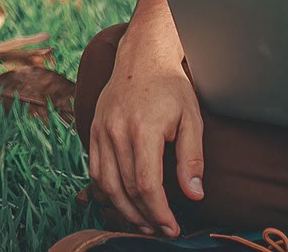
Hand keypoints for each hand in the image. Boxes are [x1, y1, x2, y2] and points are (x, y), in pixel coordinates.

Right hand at [87, 36, 204, 237]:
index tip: (173, 227)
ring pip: (106, 183)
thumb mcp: (192, 119)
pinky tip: (123, 200)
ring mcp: (101, 130)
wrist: (140, 59)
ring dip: (123, 209)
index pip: (146, 184)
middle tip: (163, 230)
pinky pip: (95, 168)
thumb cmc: (170, 88)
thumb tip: (194, 195)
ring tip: (143, 222)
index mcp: (142, 130)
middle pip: (126, 188)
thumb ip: (192, 159)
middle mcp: (116, 131)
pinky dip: (106, 190)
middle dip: (145, 216)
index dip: (159, 212)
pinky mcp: (93, 129)